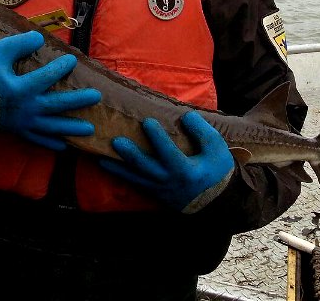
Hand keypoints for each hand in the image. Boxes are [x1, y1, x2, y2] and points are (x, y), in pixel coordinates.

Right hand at [0, 31, 101, 150]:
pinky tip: (64, 146)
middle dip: (78, 100)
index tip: (72, 60)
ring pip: (52, 126)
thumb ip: (19, 44)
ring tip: (89, 129)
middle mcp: (26, 108)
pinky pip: (36, 139)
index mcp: (22, 88)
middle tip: (96, 96)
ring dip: (71, 127)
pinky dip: (50, 143)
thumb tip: (38, 38)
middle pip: (58, 104)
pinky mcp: (16, 130)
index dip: (62, 67)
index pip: (48, 76)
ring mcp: (22, 122)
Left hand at [101, 110, 234, 212]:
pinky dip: (122, 176)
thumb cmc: (218, 171)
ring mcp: (159, 189)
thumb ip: (202, 132)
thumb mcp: (217, 149)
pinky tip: (108, 167)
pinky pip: (135, 185)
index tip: (147, 121)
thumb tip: (185, 116)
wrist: (217, 202)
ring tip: (101, 158)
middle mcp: (169, 181)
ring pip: (135, 178)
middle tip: (116, 141)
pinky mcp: (155, 194)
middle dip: (130, 154)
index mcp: (185, 170)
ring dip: (118, 168)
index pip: (168, 151)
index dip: (157, 136)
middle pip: (145, 167)